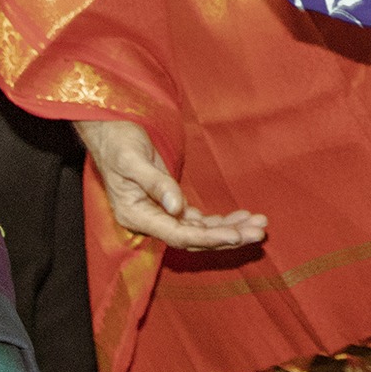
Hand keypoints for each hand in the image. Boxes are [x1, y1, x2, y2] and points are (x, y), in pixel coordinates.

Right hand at [75, 118, 266, 250]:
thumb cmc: (118, 144)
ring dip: (229, 229)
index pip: (177, 235)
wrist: (110, 133)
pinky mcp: (169, 205)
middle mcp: (149, 221)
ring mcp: (160, 215)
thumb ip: (156, 184)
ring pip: (199, 231)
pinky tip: (241, 217)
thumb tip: (177, 206)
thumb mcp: (132, 161)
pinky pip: (198, 220)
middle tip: (260, 232)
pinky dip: (220, 220)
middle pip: (193, 239)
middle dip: (228, 236)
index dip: (208, 237)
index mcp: (136, 215)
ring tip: (259, 223)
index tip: (236, 236)